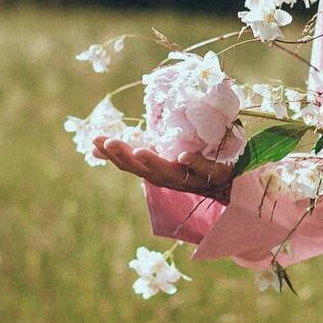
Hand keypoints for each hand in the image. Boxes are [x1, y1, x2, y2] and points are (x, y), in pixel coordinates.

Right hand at [92, 136, 233, 202]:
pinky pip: (201, 169)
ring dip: (152, 162)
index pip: (128, 165)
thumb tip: (94, 147)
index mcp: (154, 172)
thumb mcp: (156, 160)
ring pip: (168, 172)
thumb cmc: (185, 168)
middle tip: (108, 142)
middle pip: (143, 170)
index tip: (95, 140)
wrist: (228, 183)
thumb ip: (130, 153)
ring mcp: (189, 178)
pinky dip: (191, 163)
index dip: (111, 154)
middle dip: (124, 157)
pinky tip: (181, 155)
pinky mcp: (213, 174)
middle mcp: (168, 178)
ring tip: (139, 151)